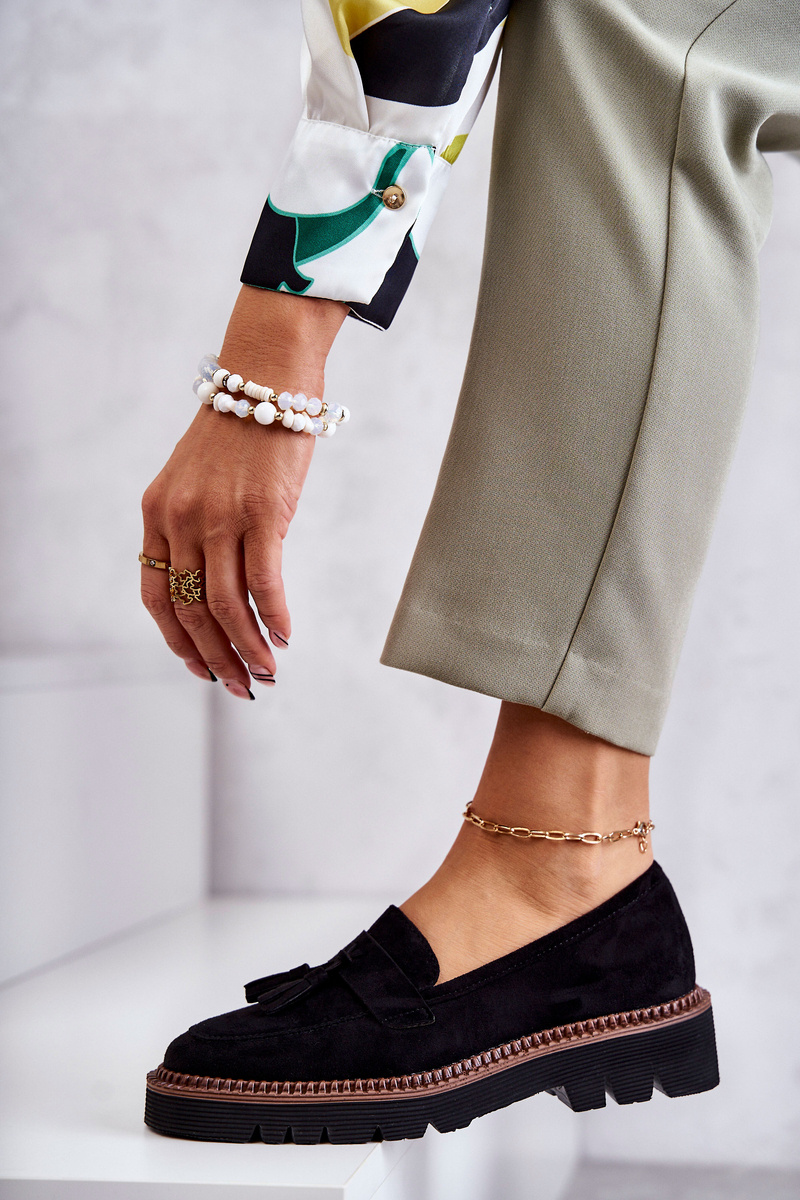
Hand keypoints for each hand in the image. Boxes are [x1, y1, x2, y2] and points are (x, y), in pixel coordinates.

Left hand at [141, 287, 346, 696]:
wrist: (265, 381)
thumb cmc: (238, 434)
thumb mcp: (195, 483)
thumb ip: (195, 531)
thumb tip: (220, 589)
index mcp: (157, 515)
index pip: (156, 597)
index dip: (177, 641)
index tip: (200, 667)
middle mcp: (180, 520)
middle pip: (190, 611)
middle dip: (216, 658)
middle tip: (241, 686)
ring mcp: (219, 518)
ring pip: (224, 605)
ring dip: (247, 648)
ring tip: (267, 671)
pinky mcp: (263, 513)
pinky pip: (263, 582)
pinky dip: (273, 617)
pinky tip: (285, 636)